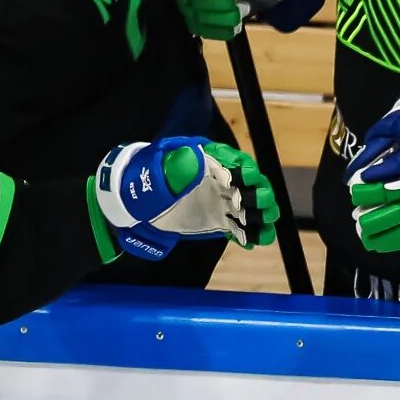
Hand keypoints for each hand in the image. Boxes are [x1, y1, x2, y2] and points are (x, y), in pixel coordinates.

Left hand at [95, 136, 280, 260]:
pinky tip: (254, 241)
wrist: (133, 207)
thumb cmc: (142, 183)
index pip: (231, 160)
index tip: (248, 177)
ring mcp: (217, 201)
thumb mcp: (155, 173)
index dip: (243, 169)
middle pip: (246, 184)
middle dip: (257, 193)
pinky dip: (247, 233)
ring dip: (259, 216)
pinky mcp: (216, 220)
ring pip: (246, 207)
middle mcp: (216, 180)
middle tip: (262, 205)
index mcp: (205, 161)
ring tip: (266, 228)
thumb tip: (194, 159)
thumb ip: (174, 168)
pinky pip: (237, 226)